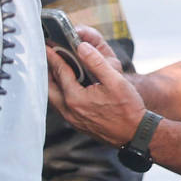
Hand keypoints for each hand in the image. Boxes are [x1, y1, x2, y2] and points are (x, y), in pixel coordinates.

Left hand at [45, 31, 146, 145]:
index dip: (53, 57)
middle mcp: (68, 110)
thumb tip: (82, 47)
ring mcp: (70, 119)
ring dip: (52, 83)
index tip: (46, 46)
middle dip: (47, 71)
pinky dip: (59, 94)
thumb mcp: (115, 80)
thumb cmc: (128, 108)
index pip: (60, 72)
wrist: (134, 134)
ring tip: (55, 70)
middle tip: (47, 58)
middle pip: (49, 87)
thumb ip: (97, 62)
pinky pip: (60, 106)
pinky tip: (66, 88)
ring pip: (53, 98)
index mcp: (74, 98)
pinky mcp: (76, 124)